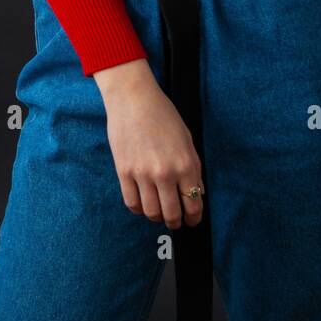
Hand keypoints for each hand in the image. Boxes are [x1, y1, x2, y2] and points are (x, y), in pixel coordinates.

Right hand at [95, 61, 205, 229]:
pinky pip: (132, 203)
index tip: (192, 221)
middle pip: (172, 214)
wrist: (133, 98)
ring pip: (151, 212)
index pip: (193, 204)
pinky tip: (143, 204)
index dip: (194, 218)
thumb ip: (193, 168)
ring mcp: (143, 174)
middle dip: (176, 222)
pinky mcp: (124, 172)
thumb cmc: (163, 114)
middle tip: (176, 222)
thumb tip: (196, 193)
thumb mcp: (186, 139)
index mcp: (185, 164)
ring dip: (157, 217)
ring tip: (159, 213)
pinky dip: (139, 209)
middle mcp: (165, 173)